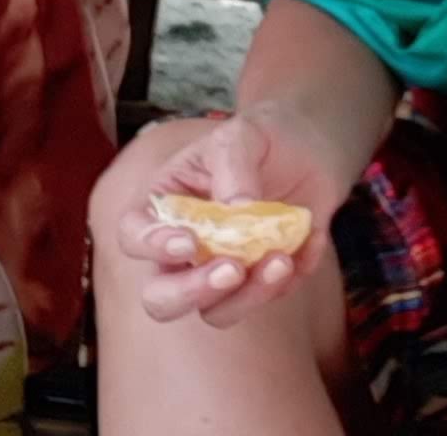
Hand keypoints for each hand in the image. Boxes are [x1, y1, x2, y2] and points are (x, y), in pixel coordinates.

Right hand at [112, 107, 346, 327]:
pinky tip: (311, 243)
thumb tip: (236, 208)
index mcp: (164, 208)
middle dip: (191, 293)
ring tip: (282, 260)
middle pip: (161, 298)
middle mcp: (184, 250)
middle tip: (232, 270)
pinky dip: (289, 279)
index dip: (152, 246)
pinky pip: (268, 299)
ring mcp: (221, 271)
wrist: (307, 149)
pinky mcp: (261, 283)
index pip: (134, 236)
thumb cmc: (259, 138)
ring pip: (216, 312)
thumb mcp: (242, 135)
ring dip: (248, 296)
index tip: (190, 241)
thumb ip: (233, 166)